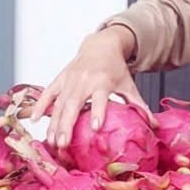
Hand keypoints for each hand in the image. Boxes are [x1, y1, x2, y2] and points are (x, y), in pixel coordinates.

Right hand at [29, 26, 151, 148]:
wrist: (101, 45)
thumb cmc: (115, 68)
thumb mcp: (128, 84)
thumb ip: (139, 105)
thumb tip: (155, 125)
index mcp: (102, 81)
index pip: (99, 99)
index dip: (97, 112)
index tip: (95, 128)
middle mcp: (83, 80)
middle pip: (73, 105)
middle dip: (66, 125)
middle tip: (63, 145)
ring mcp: (69, 79)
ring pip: (58, 103)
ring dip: (53, 123)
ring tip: (51, 142)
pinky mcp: (59, 78)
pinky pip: (47, 93)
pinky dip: (40, 106)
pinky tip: (35, 121)